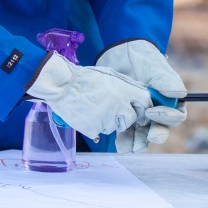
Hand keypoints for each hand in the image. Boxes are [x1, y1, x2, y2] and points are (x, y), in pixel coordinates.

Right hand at [25, 52, 151, 140]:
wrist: (63, 85)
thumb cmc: (85, 78)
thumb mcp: (110, 74)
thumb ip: (126, 84)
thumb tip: (141, 91)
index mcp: (123, 89)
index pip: (145, 100)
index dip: (144, 106)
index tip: (140, 109)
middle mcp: (117, 105)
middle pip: (131, 118)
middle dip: (125, 117)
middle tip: (114, 112)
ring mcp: (106, 118)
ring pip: (115, 127)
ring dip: (109, 122)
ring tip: (96, 110)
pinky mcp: (94, 129)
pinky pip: (100, 132)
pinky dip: (96, 127)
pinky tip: (88, 116)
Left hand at [99, 40, 187, 151]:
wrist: (119, 54)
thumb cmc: (143, 58)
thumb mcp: (156, 66)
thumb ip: (167, 80)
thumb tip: (180, 93)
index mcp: (170, 102)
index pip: (175, 116)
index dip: (167, 118)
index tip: (152, 111)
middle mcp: (157, 113)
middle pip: (160, 130)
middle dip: (155, 135)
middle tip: (149, 136)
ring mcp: (140, 117)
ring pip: (143, 136)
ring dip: (138, 143)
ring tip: (130, 147)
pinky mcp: (124, 119)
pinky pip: (126, 134)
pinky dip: (123, 141)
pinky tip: (118, 144)